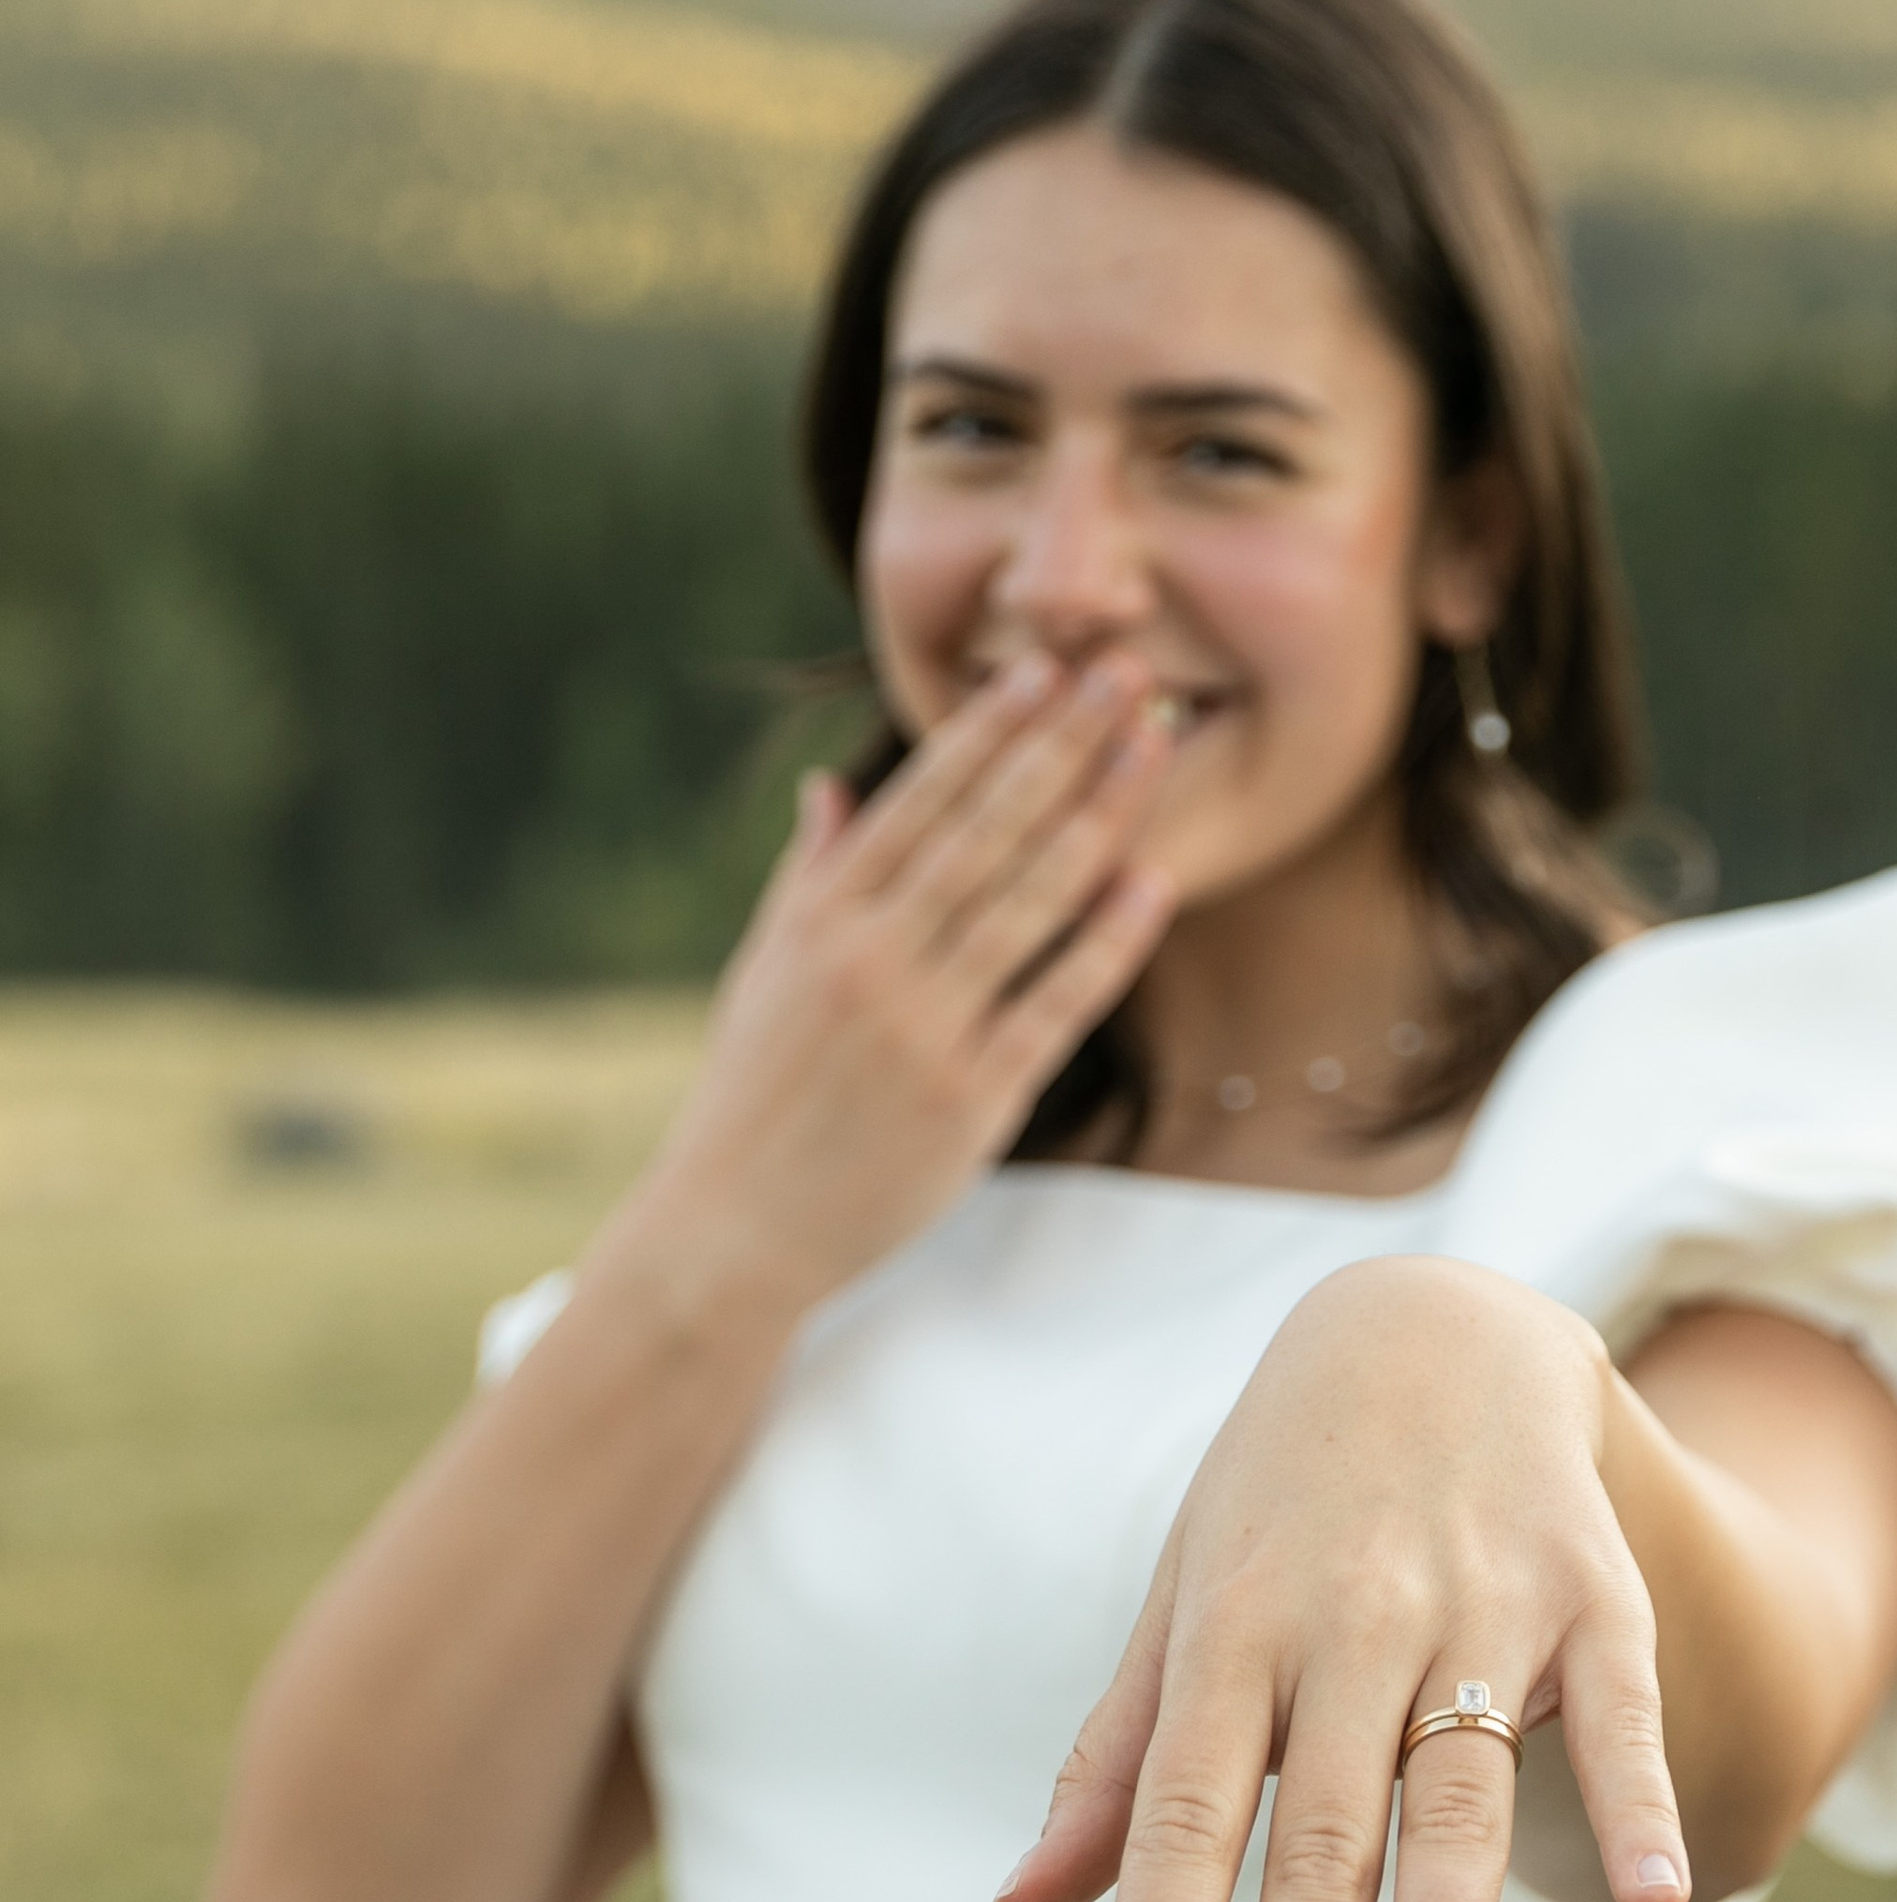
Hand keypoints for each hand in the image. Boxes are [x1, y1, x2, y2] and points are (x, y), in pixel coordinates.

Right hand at [603, 651, 1176, 1323]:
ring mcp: (925, 1029)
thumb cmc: (751, 1098)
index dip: (987, 731)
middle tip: (1126, 675)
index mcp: (823, 922)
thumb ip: (809, 877)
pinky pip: (1053, 1004)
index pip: (920, 803)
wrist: (735, 1232)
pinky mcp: (971, 1099)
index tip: (1041, 669)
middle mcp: (875, 962)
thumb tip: (833, 785)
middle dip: (1061, 745)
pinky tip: (1153, 883)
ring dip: (1100, 817)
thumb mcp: (762, 974)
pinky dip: (1106, 942)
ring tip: (1155, 749)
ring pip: (1029, 903)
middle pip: (988, 832)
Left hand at [998, 1257, 1694, 1901]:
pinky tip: (1659, 1898)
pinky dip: (1639, 1798)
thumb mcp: (1180, 1601)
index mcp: (1229, 1630)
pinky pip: (1615, 1710)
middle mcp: (1347, 1621)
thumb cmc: (1280, 1499)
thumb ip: (1117, 1762)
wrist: (1431, 1325)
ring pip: (1454, 1794)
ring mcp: (1477, 1605)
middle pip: (1320, 1831)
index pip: (1182, 1809)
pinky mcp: (1593, 1592)